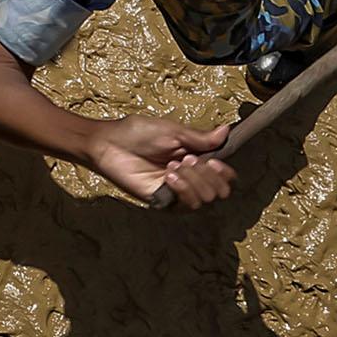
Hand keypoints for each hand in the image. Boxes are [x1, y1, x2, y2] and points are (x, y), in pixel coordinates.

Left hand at [86, 115, 233, 207]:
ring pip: (206, 198)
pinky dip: (184, 189)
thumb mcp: (172, 131)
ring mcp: (177, 191)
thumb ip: (200, 138)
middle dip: (208, 175)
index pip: (222, 175)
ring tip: (173, 166)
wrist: (110, 144)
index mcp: (194, 159)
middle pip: (219, 190)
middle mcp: (189, 178)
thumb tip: (226, 131)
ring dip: (194, 180)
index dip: (224, 172)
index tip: (214, 161)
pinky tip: (169, 176)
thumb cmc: (137, 133)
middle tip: (188, 160)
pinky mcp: (164, 202)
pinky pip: (187, 205)